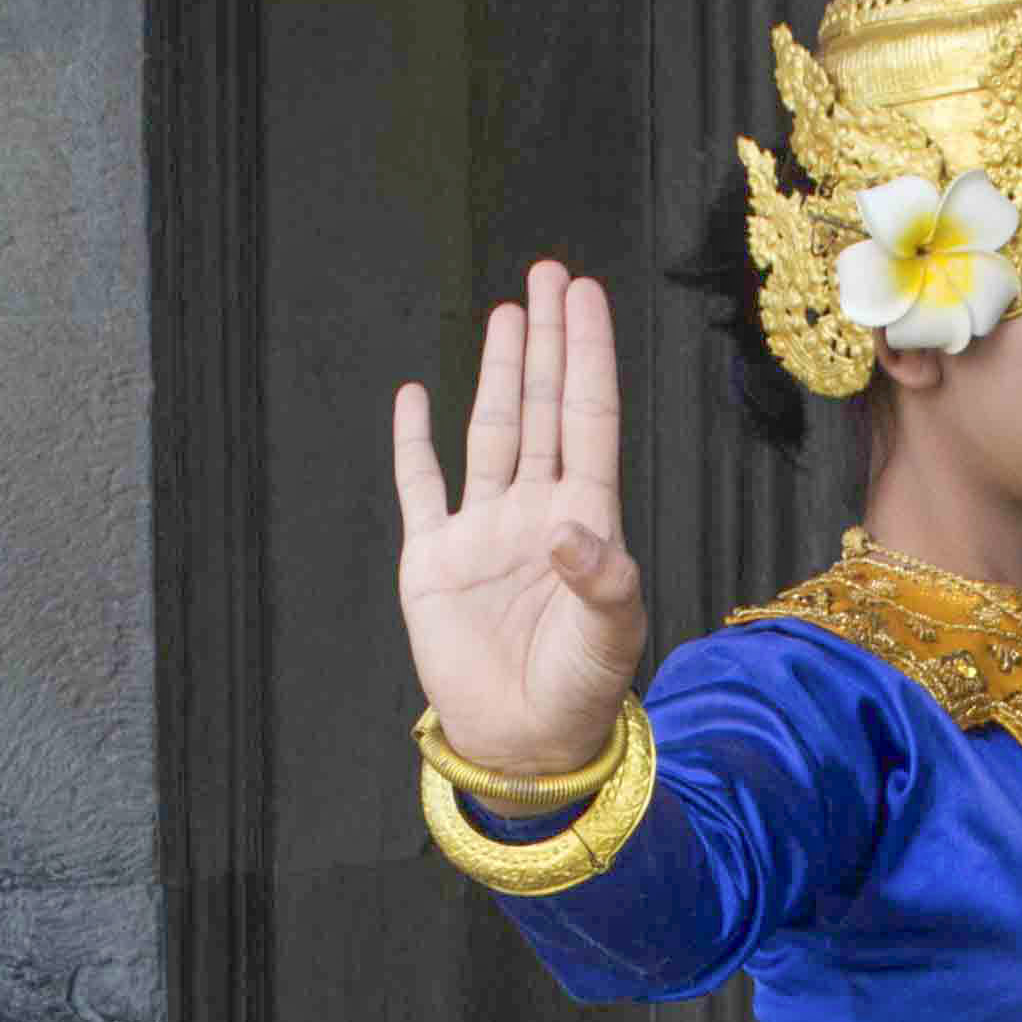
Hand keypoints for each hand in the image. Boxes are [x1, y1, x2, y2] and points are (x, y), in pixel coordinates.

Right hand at [391, 260, 648, 776]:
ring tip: (507, 313)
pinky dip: (412, 443)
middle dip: (546, 340)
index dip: (586, 354)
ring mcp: (482, 531)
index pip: (586, 417)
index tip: (585, 295)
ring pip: (490, 432)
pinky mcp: (433, 560)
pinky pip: (421, 487)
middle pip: (540, 406)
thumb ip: (600, 579)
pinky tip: (412, 397)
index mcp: (585, 519)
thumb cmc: (580, 694)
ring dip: (498, 372)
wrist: (523, 747)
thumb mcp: (610, 637)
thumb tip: (568, 527)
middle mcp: (534, 511)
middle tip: (549, 273)